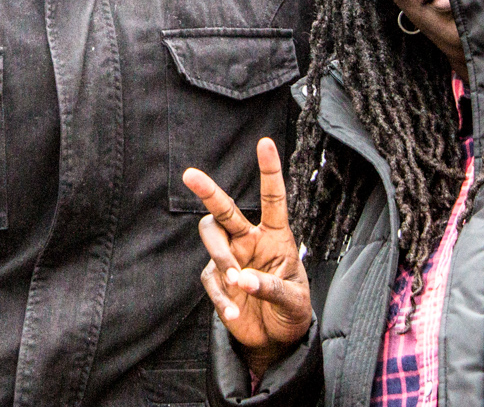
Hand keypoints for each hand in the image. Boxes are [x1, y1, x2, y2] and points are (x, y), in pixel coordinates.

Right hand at [182, 138, 311, 378]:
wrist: (275, 339)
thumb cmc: (292, 311)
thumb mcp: (294, 301)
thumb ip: (271, 287)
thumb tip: (243, 278)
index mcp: (275, 237)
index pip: (272, 199)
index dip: (269, 170)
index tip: (264, 143)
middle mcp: (249, 241)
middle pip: (224, 209)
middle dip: (207, 191)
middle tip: (190, 175)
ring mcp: (231, 258)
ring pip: (211, 238)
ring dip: (220, 256)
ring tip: (236, 280)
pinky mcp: (217, 280)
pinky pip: (210, 279)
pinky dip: (221, 297)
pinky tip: (234, 313)